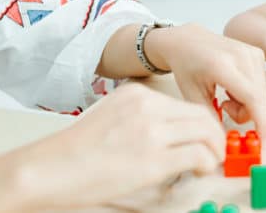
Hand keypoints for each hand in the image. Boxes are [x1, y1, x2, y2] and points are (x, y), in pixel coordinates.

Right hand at [26, 83, 224, 208]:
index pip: (185, 105)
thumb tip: (169, 134)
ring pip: (206, 132)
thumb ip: (140, 117)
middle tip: (217, 151)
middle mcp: (147, 106)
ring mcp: (151, 131)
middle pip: (202, 116)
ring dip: (215, 150)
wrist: (48, 168)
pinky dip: (207, 163)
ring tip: (211, 163)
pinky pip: (197, 155)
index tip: (207, 137)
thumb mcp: (110, 116)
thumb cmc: (74, 150)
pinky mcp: (152, 159)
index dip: (203, 123)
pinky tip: (201, 170)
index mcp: (137, 94)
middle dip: (216, 135)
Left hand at [149, 23, 265, 139]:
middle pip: (259, 100)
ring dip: (248, 105)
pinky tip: (233, 86)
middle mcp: (241, 56)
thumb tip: (226, 142)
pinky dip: (251, 93)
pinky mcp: (257, 53)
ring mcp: (252, 52)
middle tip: (224, 108)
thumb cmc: (187, 66)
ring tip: (226, 96)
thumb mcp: (192, 96)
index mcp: (222, 66)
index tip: (264, 143)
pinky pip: (262, 85)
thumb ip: (211, 119)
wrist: (188, 40)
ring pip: (262, 94)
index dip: (262, 123)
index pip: (252, 97)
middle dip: (245, 114)